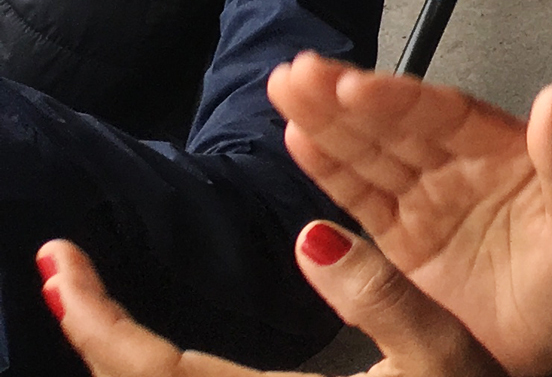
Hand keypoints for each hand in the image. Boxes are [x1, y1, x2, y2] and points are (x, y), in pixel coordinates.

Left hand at [42, 226, 506, 376]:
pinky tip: (155, 356)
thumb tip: (311, 234)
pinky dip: (153, 375)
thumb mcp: (444, 355)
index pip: (156, 371)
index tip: (61, 261)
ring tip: (90, 305)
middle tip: (61, 268)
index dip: (98, 320)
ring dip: (116, 355)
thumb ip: (380, 293)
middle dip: (91, 331)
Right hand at [267, 58, 551, 376]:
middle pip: (397, 125)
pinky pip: (361, 200)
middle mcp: (463, 170)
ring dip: (328, 123)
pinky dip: (329, 170)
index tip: (355, 84)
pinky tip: (299, 140)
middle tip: (299, 72)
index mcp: (508, 154)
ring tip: (287, 89)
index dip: (398, 99)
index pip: (445, 117)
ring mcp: (429, 204)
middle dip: (347, 97)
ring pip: (371, 154)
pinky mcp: (402, 244)